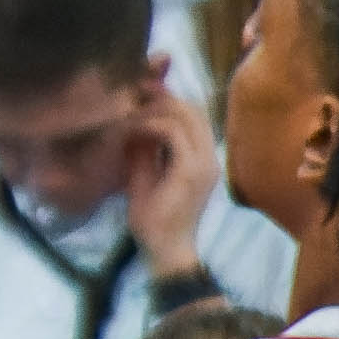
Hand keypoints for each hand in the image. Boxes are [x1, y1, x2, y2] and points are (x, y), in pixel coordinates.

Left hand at [118, 66, 223, 278]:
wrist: (162, 248)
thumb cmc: (152, 212)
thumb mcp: (145, 167)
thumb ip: (145, 142)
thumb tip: (134, 113)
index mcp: (203, 158)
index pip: (194, 114)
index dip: (168, 97)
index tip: (138, 90)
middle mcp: (210, 158)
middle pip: (193, 109)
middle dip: (161, 95)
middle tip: (132, 92)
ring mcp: (205, 164)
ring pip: (186, 115)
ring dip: (153, 108)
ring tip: (128, 113)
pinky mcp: (191, 172)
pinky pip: (172, 132)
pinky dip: (149, 124)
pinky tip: (130, 130)